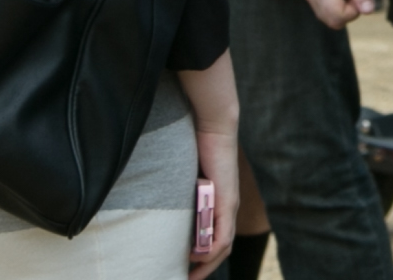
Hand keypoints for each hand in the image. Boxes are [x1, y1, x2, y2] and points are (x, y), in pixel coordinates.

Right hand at [191, 127, 240, 273]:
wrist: (212, 127)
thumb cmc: (197, 146)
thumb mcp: (187, 176)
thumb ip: (181, 192)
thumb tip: (163, 205)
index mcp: (219, 203)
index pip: (216, 239)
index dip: (203, 258)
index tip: (185, 269)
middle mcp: (227, 207)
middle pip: (221, 248)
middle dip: (204, 268)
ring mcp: (229, 205)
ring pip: (223, 246)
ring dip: (207, 264)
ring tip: (190, 276)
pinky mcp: (227, 201)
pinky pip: (223, 235)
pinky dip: (211, 251)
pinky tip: (196, 258)